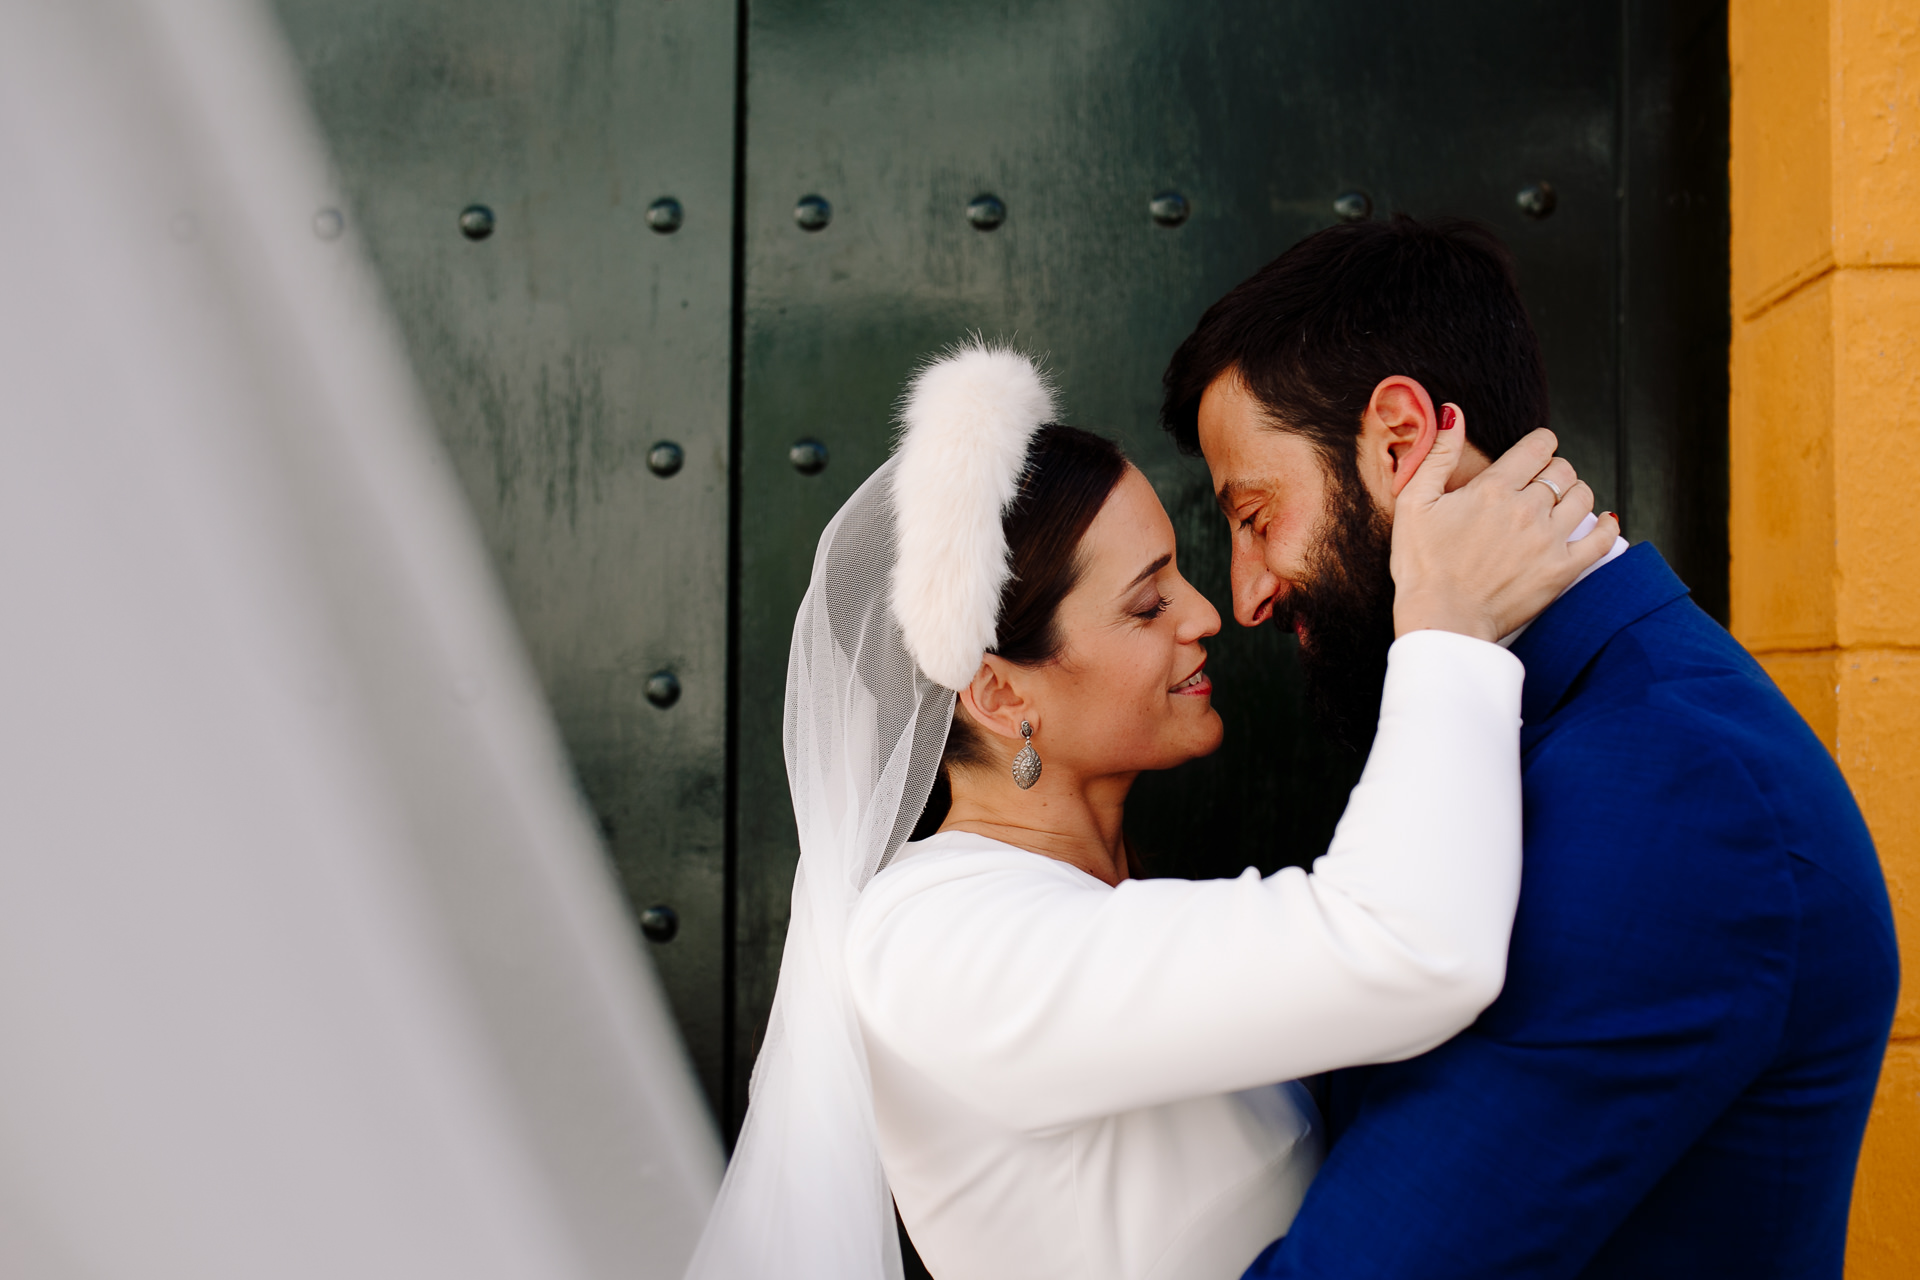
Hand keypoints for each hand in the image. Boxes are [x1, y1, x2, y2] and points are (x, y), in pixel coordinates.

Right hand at [1389, 407, 1619, 642]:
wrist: (1441, 619)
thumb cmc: (1422, 566)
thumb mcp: (1414, 503)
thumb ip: (1437, 455)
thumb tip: (1454, 414)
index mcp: (1493, 488)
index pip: (1538, 446)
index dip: (1539, 444)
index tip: (1533, 454)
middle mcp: (1527, 509)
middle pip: (1562, 469)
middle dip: (1553, 470)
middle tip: (1538, 485)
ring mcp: (1549, 540)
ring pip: (1583, 496)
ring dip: (1574, 494)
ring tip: (1558, 505)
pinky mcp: (1562, 570)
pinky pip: (1602, 539)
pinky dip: (1606, 527)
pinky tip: (1600, 524)